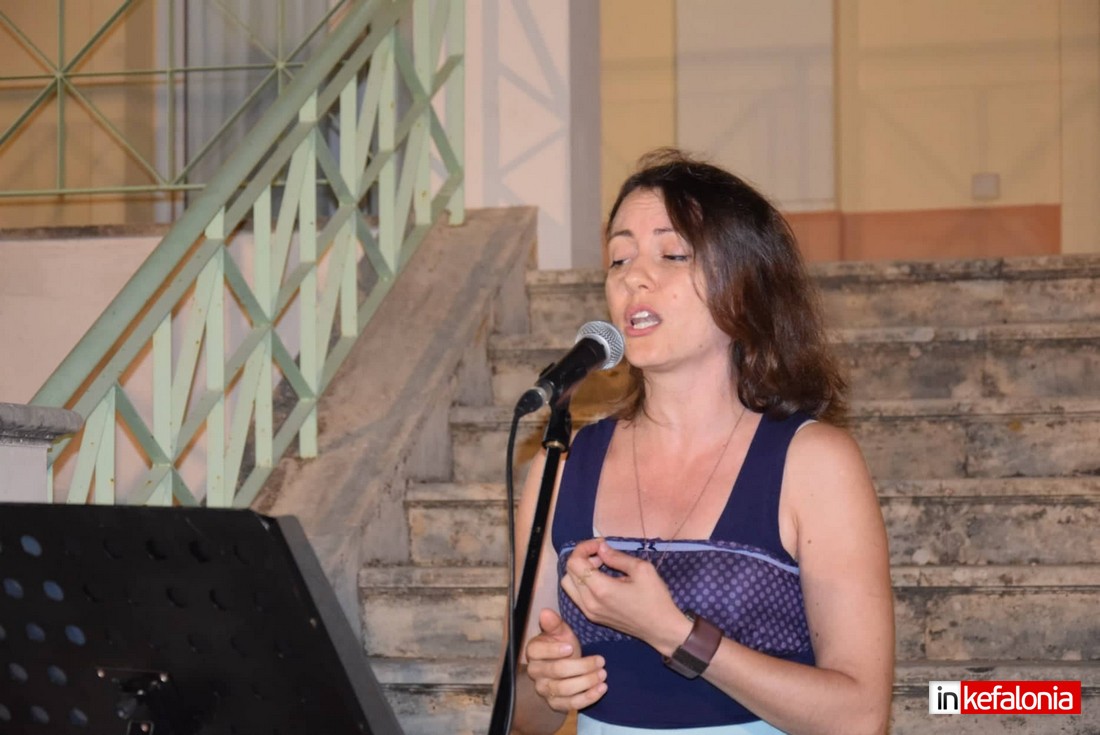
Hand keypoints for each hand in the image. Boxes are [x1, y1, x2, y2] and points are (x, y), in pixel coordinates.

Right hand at [524, 608, 606, 711]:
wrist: (565, 666)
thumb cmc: (562, 645)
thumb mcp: (560, 631)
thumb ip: (553, 623)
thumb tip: (545, 612)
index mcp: (533, 651)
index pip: (539, 652)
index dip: (555, 650)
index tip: (571, 647)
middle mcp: (535, 672)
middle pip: (557, 671)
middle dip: (581, 666)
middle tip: (600, 661)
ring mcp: (544, 690)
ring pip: (565, 689)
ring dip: (587, 682)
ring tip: (603, 674)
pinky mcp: (555, 703)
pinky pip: (571, 705)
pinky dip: (588, 698)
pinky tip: (601, 689)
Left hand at [560, 539, 686, 649]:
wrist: (662, 629)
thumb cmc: (655, 598)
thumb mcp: (642, 570)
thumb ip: (617, 557)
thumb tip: (601, 548)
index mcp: (600, 589)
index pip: (575, 562)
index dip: (584, 548)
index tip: (601, 544)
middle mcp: (589, 602)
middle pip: (569, 572)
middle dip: (582, 558)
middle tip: (602, 555)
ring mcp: (589, 612)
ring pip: (569, 585)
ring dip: (580, 571)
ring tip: (601, 567)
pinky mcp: (593, 617)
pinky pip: (577, 596)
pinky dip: (583, 583)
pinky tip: (602, 580)